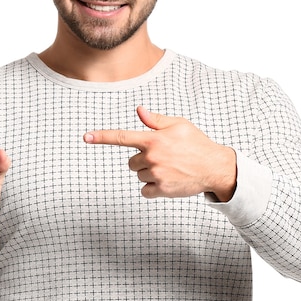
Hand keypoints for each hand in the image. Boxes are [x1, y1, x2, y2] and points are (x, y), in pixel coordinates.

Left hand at [83, 106, 236, 200]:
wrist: (214, 167)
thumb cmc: (195, 143)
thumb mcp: (178, 125)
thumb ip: (155, 120)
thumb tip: (138, 110)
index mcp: (153, 139)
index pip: (122, 137)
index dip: (102, 137)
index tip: (86, 137)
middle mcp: (152, 156)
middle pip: (131, 162)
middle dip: (143, 160)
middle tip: (163, 158)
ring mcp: (157, 174)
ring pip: (139, 175)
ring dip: (149, 173)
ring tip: (169, 168)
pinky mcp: (162, 189)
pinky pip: (145, 190)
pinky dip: (152, 188)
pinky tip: (168, 181)